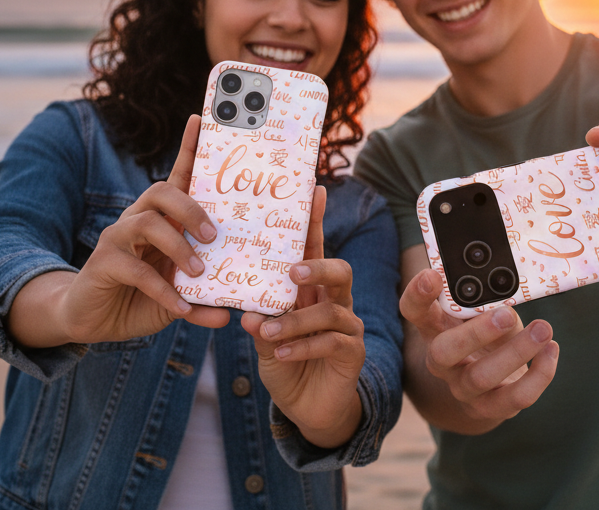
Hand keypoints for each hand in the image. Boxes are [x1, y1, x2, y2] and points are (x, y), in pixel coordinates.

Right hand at [9, 115, 229, 347]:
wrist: (91, 319)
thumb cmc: (139, 298)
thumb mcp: (177, 297)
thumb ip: (202, 300)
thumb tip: (230, 313)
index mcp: (160, 219)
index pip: (177, 177)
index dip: (188, 148)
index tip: (200, 119)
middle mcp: (137, 219)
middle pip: (161, 192)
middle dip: (190, 208)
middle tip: (212, 234)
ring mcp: (117, 238)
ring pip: (147, 224)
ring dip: (177, 247)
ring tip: (198, 272)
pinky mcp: (103, 263)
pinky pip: (135, 270)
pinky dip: (163, 291)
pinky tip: (181, 308)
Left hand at [240, 187, 365, 448]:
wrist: (307, 407)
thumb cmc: (285, 361)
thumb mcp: (264, 338)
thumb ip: (258, 321)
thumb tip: (246, 311)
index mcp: (312, 290)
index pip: (314, 250)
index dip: (315, 221)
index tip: (314, 190)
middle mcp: (334, 302)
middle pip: (340, 271)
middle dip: (318, 267)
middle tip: (293, 272)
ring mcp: (348, 326)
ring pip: (330, 312)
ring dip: (295, 322)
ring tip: (266, 332)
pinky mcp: (352, 353)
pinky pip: (331, 343)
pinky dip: (302, 348)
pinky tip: (280, 354)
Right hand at [399, 253, 557, 433]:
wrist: (492, 386)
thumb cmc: (490, 335)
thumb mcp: (484, 312)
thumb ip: (488, 299)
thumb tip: (509, 283)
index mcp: (435, 328)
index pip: (413, 311)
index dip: (417, 295)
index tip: (432, 275)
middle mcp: (442, 361)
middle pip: (443, 352)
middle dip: (475, 333)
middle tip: (506, 314)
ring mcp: (464, 388)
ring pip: (482, 377)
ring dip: (516, 352)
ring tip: (543, 329)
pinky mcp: (491, 408)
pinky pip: (516, 398)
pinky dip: (539, 374)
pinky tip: (551, 350)